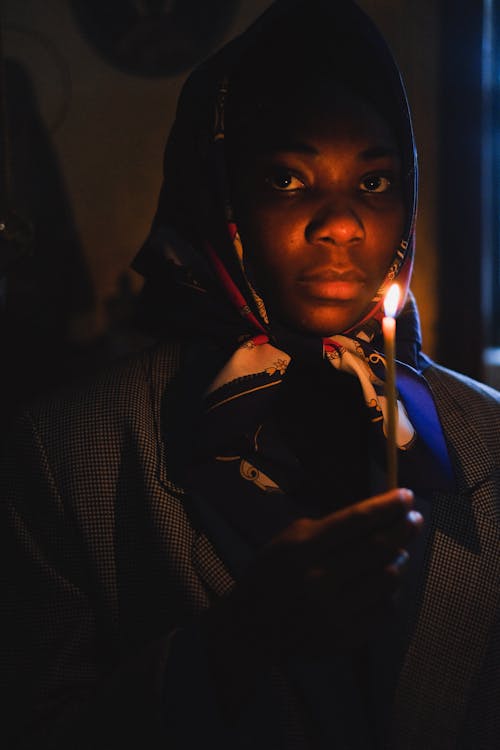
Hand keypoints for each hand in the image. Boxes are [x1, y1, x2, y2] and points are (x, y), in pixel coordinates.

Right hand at [203, 489, 421, 712]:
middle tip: (415, 518)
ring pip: (387, 578)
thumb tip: (376, 517)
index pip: (356, 521)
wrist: (251, 627)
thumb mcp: (288, 540)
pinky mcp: (345, 636)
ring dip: (400, 560)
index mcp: (303, 549)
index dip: (386, 506)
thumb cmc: (271, 574)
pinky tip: (386, 582)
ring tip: (399, 552)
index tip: (406, 495)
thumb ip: (329, 529)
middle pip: (378, 548)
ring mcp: (335, 611)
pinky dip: (391, 591)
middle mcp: (320, 579)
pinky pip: (384, 609)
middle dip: (402, 529)